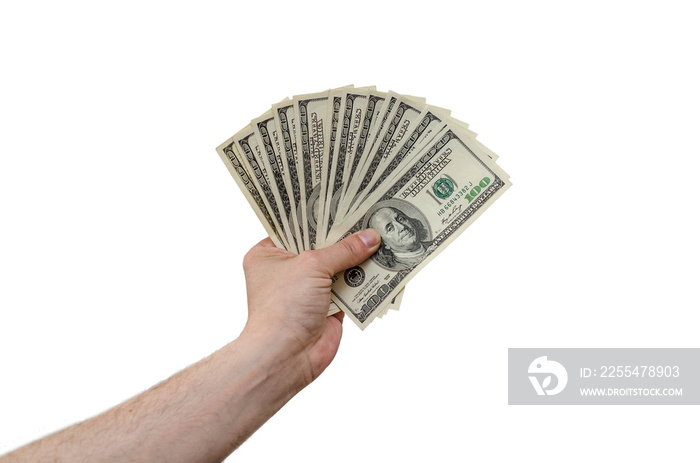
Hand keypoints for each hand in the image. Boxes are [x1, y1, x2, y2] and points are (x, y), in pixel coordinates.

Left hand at [240, 229, 380, 383]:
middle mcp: (287, 271)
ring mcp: (307, 290)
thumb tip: (371, 237)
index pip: (295, 227)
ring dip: (358, 258)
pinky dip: (364, 280)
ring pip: (338, 267)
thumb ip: (343, 250)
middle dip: (344, 236)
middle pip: (321, 246)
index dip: (318, 215)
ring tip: (382, 234)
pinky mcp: (327, 307)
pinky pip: (350, 287)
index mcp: (268, 254)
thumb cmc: (283, 307)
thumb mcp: (312, 265)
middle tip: (367, 215)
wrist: (286, 356)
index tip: (342, 201)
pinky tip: (384, 264)